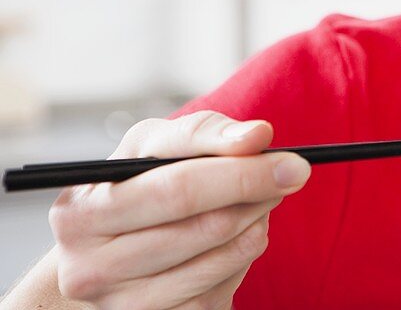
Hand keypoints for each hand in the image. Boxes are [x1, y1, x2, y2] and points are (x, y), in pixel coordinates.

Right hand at [47, 110, 309, 308]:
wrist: (106, 252)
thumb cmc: (137, 186)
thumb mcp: (154, 146)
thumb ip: (204, 134)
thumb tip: (257, 136)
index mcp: (82, 214)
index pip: (177, 190)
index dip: (242, 174)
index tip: (292, 163)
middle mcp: (91, 269)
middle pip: (205, 228)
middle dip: (258, 195)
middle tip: (291, 175)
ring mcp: (121, 307)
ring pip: (221, 262)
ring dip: (255, 225)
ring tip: (257, 203)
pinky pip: (220, 293)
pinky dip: (240, 259)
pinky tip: (235, 238)